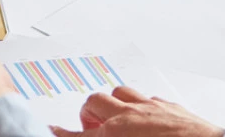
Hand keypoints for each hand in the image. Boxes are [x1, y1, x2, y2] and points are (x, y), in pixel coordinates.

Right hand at [49, 85, 223, 136]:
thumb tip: (94, 134)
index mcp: (114, 135)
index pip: (76, 134)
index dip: (61, 132)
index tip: (53, 130)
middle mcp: (128, 117)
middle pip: (94, 102)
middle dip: (88, 114)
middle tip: (90, 129)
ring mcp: (150, 108)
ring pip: (120, 92)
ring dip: (114, 104)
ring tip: (115, 118)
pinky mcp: (171, 107)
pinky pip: (148, 98)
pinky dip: (142, 106)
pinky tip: (146, 118)